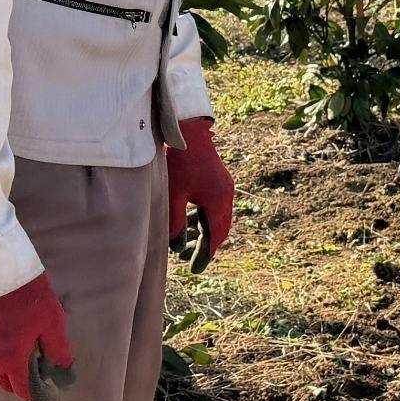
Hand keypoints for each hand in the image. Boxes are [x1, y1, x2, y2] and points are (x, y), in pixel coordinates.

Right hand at [0, 274, 74, 400]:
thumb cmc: (26, 294)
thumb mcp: (52, 321)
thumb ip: (58, 351)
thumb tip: (65, 372)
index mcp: (11, 360)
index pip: (24, 391)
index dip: (39, 395)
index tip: (49, 392)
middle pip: (6, 383)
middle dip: (21, 380)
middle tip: (36, 365)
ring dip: (4, 365)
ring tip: (17, 345)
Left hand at [167, 117, 235, 270]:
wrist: (188, 130)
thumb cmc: (179, 161)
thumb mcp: (173, 194)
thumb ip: (175, 222)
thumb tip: (177, 245)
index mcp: (218, 201)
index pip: (215, 236)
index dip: (205, 255)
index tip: (195, 270)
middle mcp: (226, 195)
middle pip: (219, 229)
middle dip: (206, 246)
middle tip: (190, 259)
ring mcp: (224, 187)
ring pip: (217, 218)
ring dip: (204, 232)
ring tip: (187, 242)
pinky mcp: (218, 180)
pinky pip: (215, 207)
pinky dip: (204, 218)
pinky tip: (190, 220)